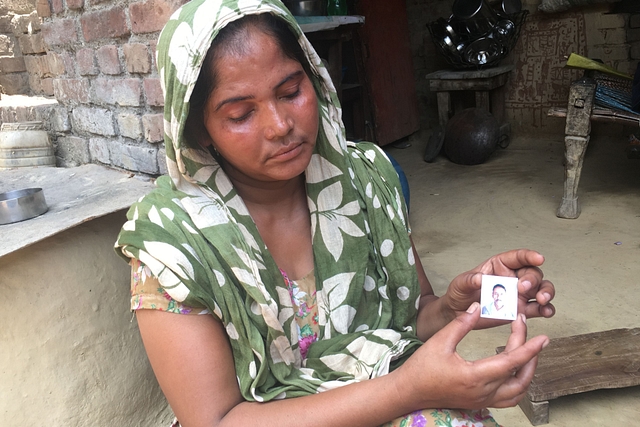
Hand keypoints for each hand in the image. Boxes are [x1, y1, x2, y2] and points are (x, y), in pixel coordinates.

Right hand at [395, 302, 548, 409]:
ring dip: (528, 372)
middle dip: (530, 354)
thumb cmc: (421, 368)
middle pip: (520, 376)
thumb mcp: (439, 341)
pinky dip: (518, 384)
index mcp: (474, 377)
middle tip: (527, 332)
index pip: (511, 362)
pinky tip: (516, 371)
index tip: (543, 337)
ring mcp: (483, 400)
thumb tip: (478, 308)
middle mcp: (483, 392)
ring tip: (528, 351)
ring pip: (518, 391)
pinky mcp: (480, 402)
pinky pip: (509, 398)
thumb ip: (461, 324)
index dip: (529, 348)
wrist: (409, 391)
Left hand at [441, 249, 555, 327]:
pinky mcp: (521, 310)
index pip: (518, 257)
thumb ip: (469, 280)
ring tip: (541, 299)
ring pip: (541, 288)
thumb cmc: (460, 293)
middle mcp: (513, 278)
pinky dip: (546, 309)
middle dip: (533, 279)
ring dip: (546, 292)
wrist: (458, 312)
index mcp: (500, 265)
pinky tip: (545, 311)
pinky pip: (539, 308)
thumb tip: (479, 279)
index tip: (538, 258)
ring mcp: (519, 294)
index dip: (530, 256)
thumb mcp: (460, 283)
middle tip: (523, 287)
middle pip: (532, 273)